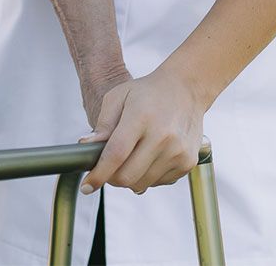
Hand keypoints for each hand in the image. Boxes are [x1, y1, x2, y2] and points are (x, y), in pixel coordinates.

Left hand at [79, 68, 204, 194]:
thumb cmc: (148, 93)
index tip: (87, 186)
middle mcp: (163, 136)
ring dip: (130, 178)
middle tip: (108, 168)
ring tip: (131, 158)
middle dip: (111, 178)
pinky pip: (158, 182)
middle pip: (127, 176)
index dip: (98, 174)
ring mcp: (178, 151)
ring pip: (142, 184)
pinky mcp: (188, 161)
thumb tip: (86, 146)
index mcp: (141, 117)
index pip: (116, 154)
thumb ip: (103, 124)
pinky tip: (150, 157)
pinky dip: (148, 176)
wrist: (186, 88)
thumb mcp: (118, 97)